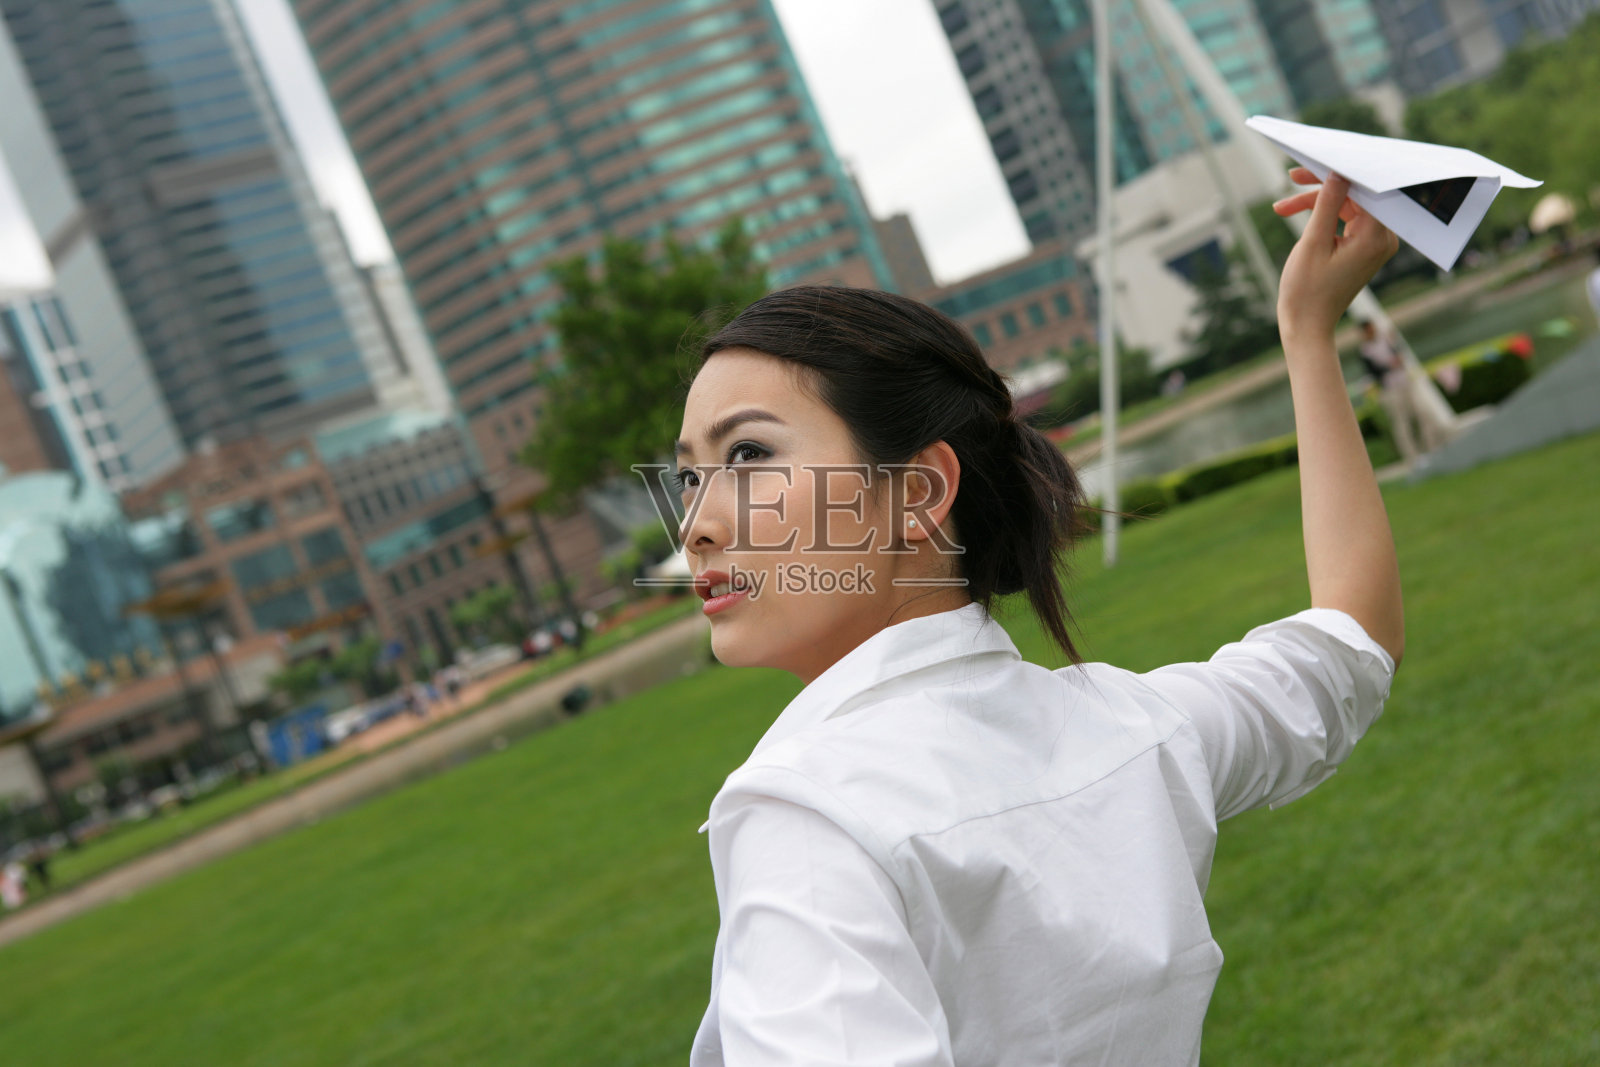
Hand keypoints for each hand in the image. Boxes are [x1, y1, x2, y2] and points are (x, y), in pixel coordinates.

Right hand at [1273, 169, 1398, 340]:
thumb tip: (1337, 173)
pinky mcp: (1363, 247)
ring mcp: (1374, 243)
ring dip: (1316, 203)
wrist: (1307, 326)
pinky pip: (1345, 219)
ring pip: (1347, 206)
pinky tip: (1296, 215)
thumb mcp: (1313, 243)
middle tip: (1291, 176)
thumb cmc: (1307, 292)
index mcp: (1376, 237)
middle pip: (1356, 195)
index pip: (1364, 189)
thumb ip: (1326, 204)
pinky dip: (1323, 217)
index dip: (1339, 171)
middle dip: (1321, 188)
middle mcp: (1383, 238)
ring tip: (1282, 208)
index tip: (1315, 161)